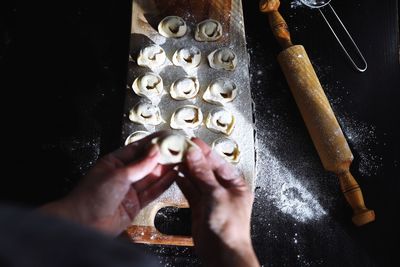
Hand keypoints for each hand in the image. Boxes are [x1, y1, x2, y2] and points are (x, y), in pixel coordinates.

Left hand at [40, 132, 176, 235]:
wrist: (83, 224)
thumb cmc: (90, 197)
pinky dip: (164, 184)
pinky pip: (153, 191)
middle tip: (178, 148)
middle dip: (163, 156)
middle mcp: (123, 175)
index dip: (153, 142)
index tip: (167, 136)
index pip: (138, 148)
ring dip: (166, 169)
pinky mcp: (136, 204)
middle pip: (147, 162)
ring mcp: (130, 190)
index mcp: (114, 162)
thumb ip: (140, 165)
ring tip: (180, 160)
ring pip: (152, 177)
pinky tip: (173, 176)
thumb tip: (155, 151)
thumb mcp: (118, 175)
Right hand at [176, 138, 258, 266]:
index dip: (204, 151)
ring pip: (197, 179)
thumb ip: (203, 174)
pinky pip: (190, 190)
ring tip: (175, 157)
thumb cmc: (230, 228)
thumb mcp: (216, 195)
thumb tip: (195, 155)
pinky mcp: (200, 207)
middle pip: (206, 169)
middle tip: (180, 147)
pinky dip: (183, 182)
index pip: (218, 162)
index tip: (192, 142)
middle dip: (194, 159)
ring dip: (186, 169)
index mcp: (235, 184)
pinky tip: (176, 173)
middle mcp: (223, 189)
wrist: (222, 253)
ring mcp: (211, 198)